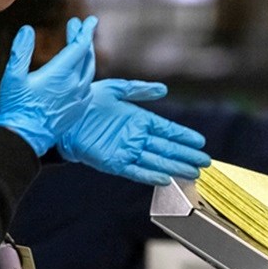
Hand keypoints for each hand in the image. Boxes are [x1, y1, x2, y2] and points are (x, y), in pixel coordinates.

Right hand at [0, 16, 97, 155]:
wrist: (24, 137)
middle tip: (78, 28)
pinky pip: (87, 86)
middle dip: (83, 39)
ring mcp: (78, 98)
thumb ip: (21, 51)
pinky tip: (78, 72)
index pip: (80, 46)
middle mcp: (74, 85)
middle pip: (87, 56)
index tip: (89, 20)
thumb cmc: (16, 107)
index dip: (85, 31)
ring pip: (89, 71)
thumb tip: (27, 30)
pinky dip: (85, 73)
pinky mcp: (77, 109)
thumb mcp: (12, 76)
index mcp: (60, 74)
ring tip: (79, 46)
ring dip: (86, 56)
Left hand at [58, 79, 211, 185]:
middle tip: (205, 162)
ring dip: (174, 167)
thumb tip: (163, 90)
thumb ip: (139, 90)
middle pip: (167, 148)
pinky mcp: (114, 162)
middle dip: (186, 155)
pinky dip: (150, 175)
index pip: (167, 130)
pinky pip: (136, 171)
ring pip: (156, 161)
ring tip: (192, 173)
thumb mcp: (115, 89)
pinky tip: (165, 178)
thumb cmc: (88, 101)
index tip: (201, 142)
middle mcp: (136, 137)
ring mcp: (126, 150)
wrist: (62, 118)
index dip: (184, 136)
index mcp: (139, 119)